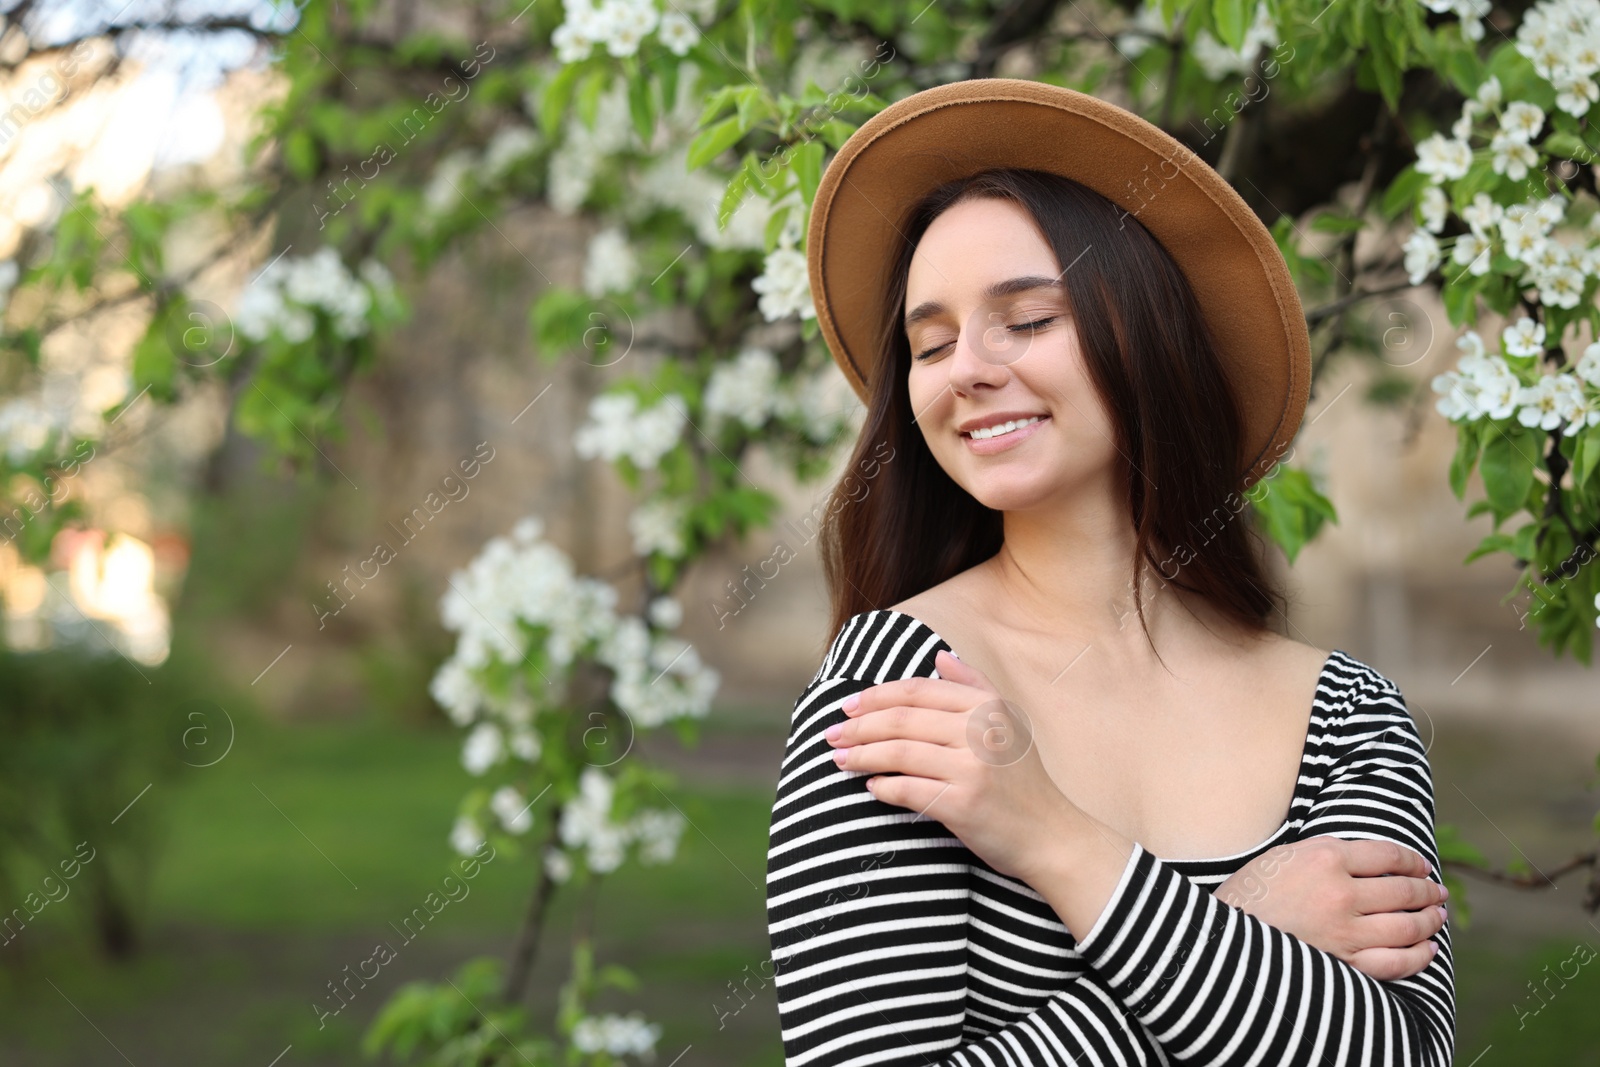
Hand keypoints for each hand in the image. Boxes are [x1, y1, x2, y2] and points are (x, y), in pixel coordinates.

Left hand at [827, 649, 1075, 884]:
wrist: (1054, 836)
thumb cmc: (1024, 781)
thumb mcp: (1010, 722)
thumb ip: (975, 686)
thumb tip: (939, 655)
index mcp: (987, 706)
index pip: (917, 690)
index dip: (876, 696)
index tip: (848, 706)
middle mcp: (980, 731)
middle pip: (901, 719)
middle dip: (858, 725)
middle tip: (832, 733)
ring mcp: (972, 768)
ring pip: (898, 753)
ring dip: (861, 754)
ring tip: (839, 759)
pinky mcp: (964, 804)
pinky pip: (908, 790)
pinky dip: (883, 787)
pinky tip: (870, 787)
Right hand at [1214, 835, 1446, 980]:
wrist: (1220, 938)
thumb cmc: (1249, 894)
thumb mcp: (1283, 856)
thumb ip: (1325, 854)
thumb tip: (1368, 860)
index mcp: (1325, 856)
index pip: (1388, 855)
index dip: (1413, 861)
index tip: (1422, 866)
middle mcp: (1341, 892)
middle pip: (1404, 890)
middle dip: (1427, 891)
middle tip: (1437, 892)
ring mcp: (1345, 931)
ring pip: (1408, 926)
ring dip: (1430, 921)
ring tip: (1437, 917)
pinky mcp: (1345, 963)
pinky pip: (1397, 962)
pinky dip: (1419, 956)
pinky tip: (1427, 950)